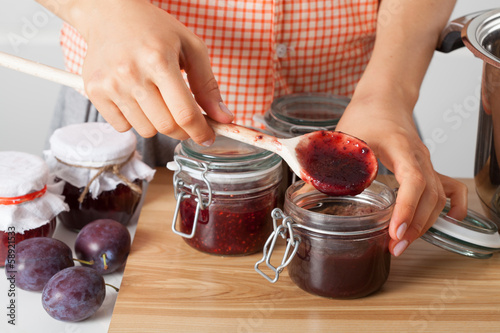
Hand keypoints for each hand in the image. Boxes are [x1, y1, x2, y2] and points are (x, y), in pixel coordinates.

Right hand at [75, 0, 232, 144]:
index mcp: (159, 60)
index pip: (184, 113)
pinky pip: (122, 127)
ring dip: (158, 124)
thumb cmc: (154, 29)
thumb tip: (223, 119)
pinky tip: (136, 98)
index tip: (208, 138)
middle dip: (183, 130)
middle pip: (166, 126)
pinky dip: (135, 120)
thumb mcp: (190, 47)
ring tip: (157, 99)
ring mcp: (110, 84)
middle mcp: (131, 73)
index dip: (200, 132)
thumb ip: (208, 85)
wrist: (109, 13)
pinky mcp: (95, 91)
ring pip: (145, 130)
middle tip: (186, 120)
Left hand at [336, 95, 467, 256]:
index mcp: (399, 146)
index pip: (412, 180)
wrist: (384, 99)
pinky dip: (450, 205)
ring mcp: (426, 161)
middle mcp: (418, 156)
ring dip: (424, 222)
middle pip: (429, 195)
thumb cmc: (366, 115)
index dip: (406, 207)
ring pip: (437, 196)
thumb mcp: (343, 138)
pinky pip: (447, 187)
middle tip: (394, 247)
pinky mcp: (426, 166)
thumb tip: (307, 192)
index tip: (396, 231)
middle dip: (414, 225)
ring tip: (404, 243)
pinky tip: (448, 221)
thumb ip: (328, 163)